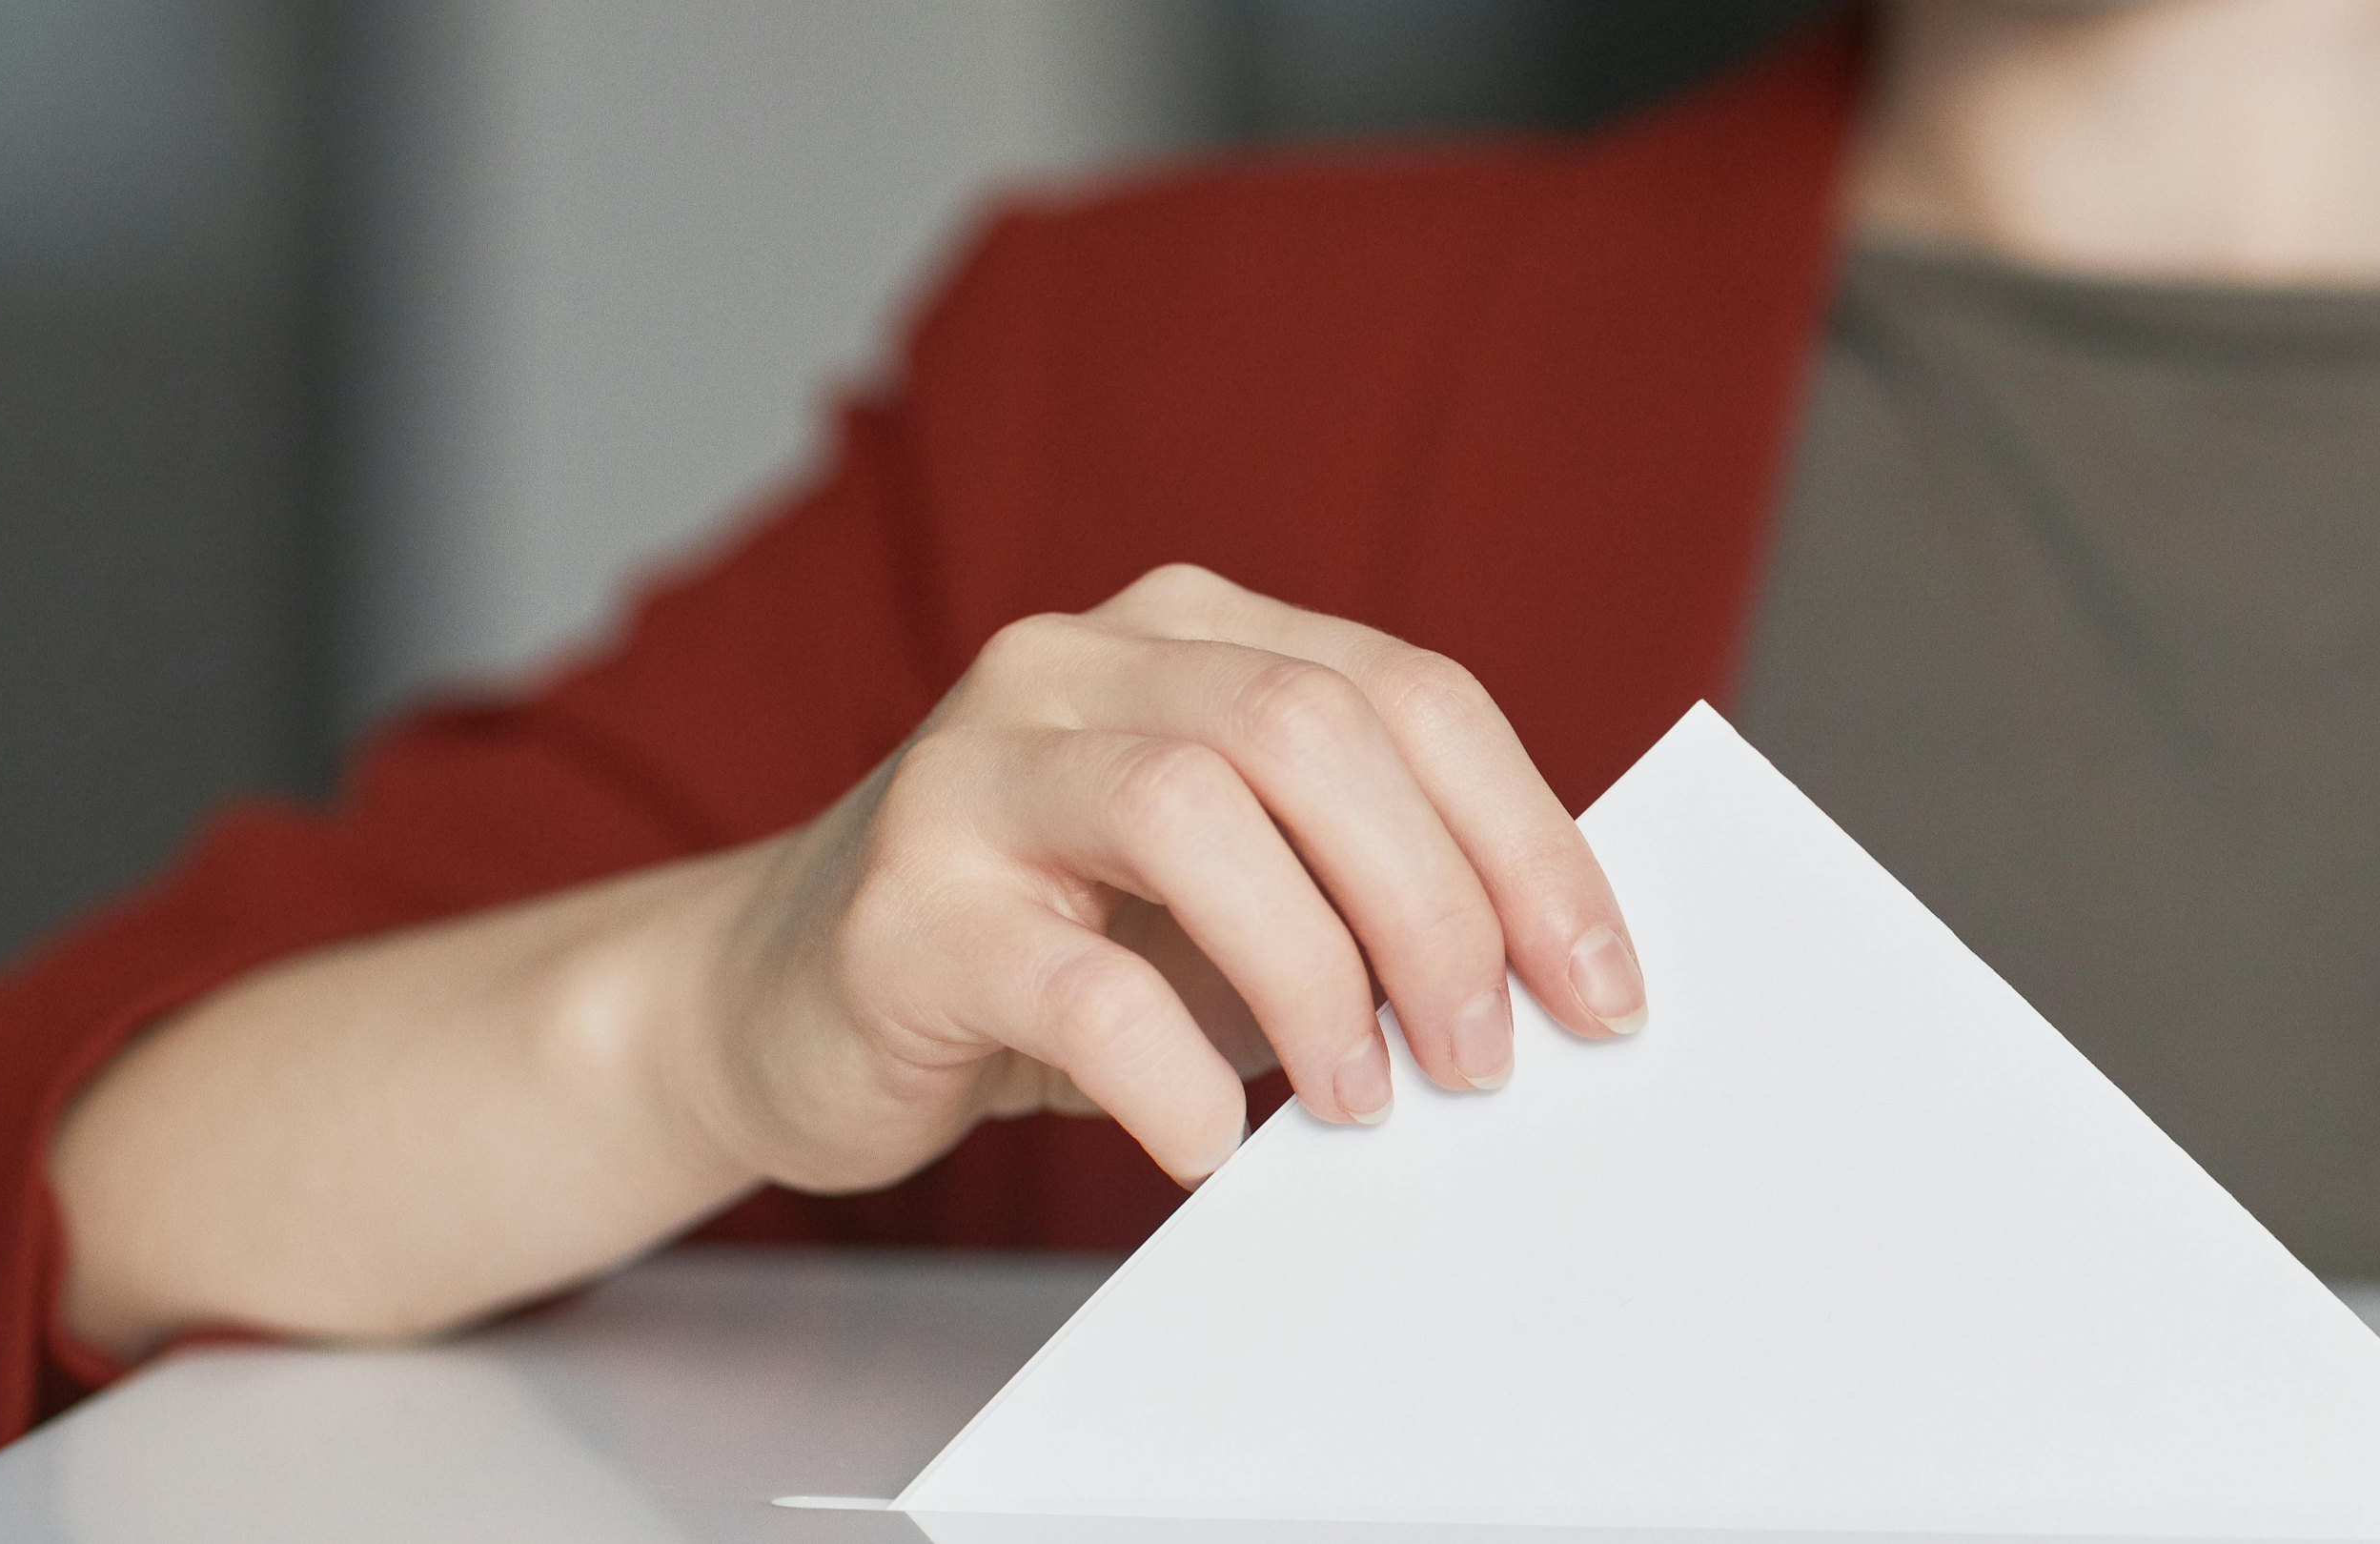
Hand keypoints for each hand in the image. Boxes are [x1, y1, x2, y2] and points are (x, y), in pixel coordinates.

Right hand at [669, 564, 1647, 1190]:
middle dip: (1435, 904)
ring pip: (1190, 813)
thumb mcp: (1230, 889)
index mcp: (1189, 634)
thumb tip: (1551, 974)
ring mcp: (972, 771)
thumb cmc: (1050, 949)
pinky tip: (1205, 1143)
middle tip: (1482, 1056)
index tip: (1600, 985)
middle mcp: (1075, 666)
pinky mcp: (898, 909)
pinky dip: (1173, 1076)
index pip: (1406, 695)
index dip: (1527, 839)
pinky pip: (1074, 983)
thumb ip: (1360, 880)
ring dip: (1315, 976)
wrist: (778, 1006)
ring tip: (1360, 1100)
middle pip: (1309, 730)